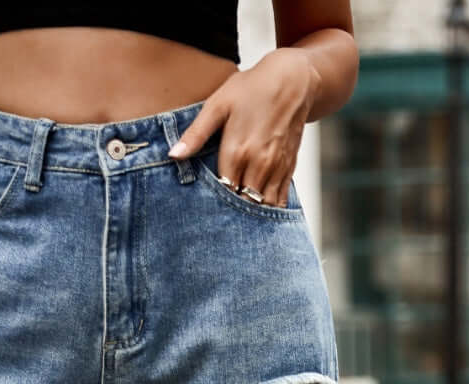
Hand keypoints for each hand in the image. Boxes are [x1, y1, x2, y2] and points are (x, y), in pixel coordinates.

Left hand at [169, 50, 320, 208]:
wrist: (294, 79)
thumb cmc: (252, 88)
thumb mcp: (218, 104)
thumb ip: (196, 134)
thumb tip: (174, 155)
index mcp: (237, 151)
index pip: (221, 192)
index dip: (211, 203)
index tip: (202, 207)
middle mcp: (258, 164)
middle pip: (241, 203)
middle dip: (230, 212)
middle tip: (216, 219)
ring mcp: (276, 168)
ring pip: (261, 206)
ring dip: (249, 214)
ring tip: (235, 221)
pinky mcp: (289, 168)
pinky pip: (279, 200)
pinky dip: (268, 211)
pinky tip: (257, 216)